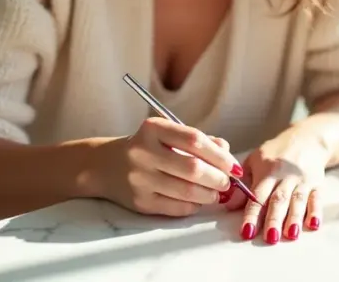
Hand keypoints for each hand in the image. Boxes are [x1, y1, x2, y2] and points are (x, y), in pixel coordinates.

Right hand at [94, 117, 243, 216]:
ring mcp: (139, 179)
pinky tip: (197, 200)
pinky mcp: (139, 202)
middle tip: (227, 182)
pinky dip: (194, 205)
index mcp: (153, 129)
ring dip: (210, 195)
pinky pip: (176, 208)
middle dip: (218, 178)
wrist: (104, 166)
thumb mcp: (166, 135)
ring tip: (216, 193)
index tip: (235, 166)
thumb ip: (198, 140)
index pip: (194, 140)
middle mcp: (143, 152)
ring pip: (187, 191)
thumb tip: (227, 152)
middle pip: (193, 168)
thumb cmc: (146, 147)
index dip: (220, 155)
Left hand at [223, 131, 328, 243]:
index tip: (247, 231)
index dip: (252, 214)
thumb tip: (228, 205)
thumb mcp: (255, 161)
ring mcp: (302, 180)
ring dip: (294, 218)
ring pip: (297, 200)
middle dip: (274, 219)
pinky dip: (315, 212)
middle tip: (269, 238)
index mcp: (267, 171)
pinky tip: (313, 224)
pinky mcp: (317, 184)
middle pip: (279, 200)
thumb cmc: (275, 154)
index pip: (258, 195)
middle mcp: (285, 176)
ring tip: (290, 235)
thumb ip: (242, 183)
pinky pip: (317, 198)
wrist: (306, 139)